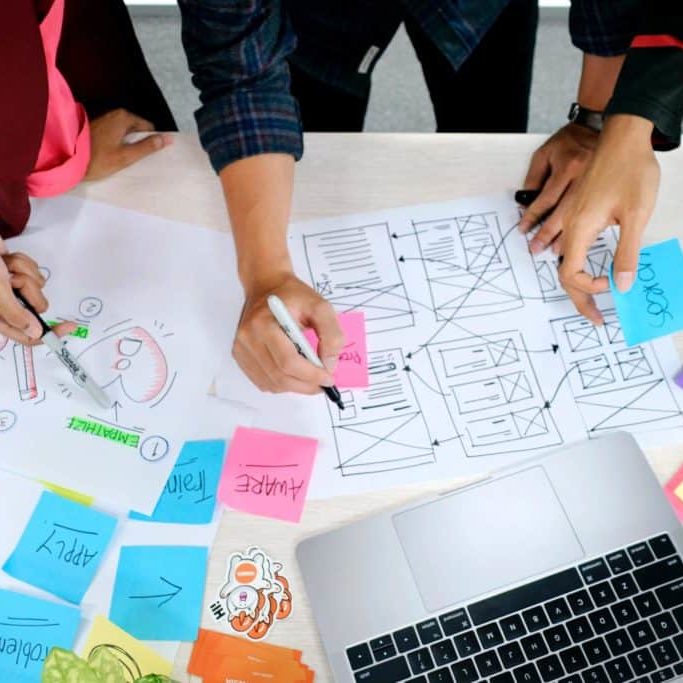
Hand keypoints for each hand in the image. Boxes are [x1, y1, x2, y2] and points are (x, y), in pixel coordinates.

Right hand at [0, 239, 73, 344]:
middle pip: (36, 308)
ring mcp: (10, 289)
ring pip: (37, 287)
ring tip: (5, 266)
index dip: (49, 334)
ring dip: (24, 273)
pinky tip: (6, 259)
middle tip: (13, 280)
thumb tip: (33, 332)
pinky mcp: (15, 274)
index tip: (68, 326)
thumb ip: (14, 313)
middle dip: (30, 291)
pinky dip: (23, 263)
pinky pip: (34, 272)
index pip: (27, 336)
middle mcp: (3, 306)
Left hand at [85, 108, 171, 180]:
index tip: (146, 155)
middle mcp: (115, 114)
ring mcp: (105, 120)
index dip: (150, 141)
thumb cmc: (98, 159)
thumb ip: (148, 147)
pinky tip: (113, 155)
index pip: (148, 127)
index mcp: (124, 118)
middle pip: (136, 129)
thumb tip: (167, 139)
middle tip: (134, 159)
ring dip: (127, 145)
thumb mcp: (127, 156)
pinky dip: (117, 144)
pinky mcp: (97, 127)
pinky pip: (115, 134)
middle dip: (138, 143)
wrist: (68, 160)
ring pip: (126, 133)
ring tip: (123, 159)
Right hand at [233, 272, 344, 393]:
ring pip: (271, 384)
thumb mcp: (320, 306)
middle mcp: (247, 338)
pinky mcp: (240, 356)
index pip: (288, 361)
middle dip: (306, 385)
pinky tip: (294, 374)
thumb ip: (331, 334)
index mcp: (264, 323)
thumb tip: (329, 365)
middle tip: (324, 383)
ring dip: (295, 387)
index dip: (311, 375)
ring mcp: (240, 348)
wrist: (267, 285)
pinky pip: (263, 382)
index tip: (328, 378)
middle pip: (280, 376)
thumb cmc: (293, 295)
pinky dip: (282, 384)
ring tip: (311, 378)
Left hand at [519, 123, 598, 252]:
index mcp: (568, 167)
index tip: (523, 230)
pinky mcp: (609, 190)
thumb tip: (525, 201)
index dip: (532, 217)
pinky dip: (588, 228)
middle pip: (564, 213)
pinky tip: (581, 240)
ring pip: (581, 216)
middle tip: (537, 249)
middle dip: (548, 234)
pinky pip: (598, 213)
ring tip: (556, 251)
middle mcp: (585, 177)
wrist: (600, 127)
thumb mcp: (544, 153)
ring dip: (568, 237)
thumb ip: (534, 177)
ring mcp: (600, 184)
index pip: (546, 199)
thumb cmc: (570, 141)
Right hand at [558, 115, 658, 323]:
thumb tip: (621, 285)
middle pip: (563, 272)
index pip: (571, 273)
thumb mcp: (636, 215)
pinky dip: (572, 262)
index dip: (588, 288)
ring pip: (562, 259)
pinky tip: (582, 267)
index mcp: (581, 228)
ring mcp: (572, 217)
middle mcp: (571, 225)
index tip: (611, 285)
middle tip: (594, 317)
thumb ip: (626, 252)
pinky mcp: (578, 210)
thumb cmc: (631, 171)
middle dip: (578, 298)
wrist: (624, 136)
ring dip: (573, 282)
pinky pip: (567, 244)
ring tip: (585, 299)